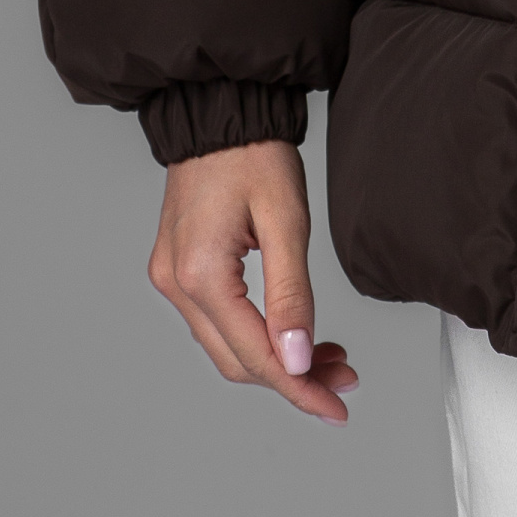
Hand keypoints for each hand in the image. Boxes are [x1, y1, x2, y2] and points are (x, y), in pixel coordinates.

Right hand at [148, 140, 356, 422]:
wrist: (222, 110)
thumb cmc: (254, 152)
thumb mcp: (286, 219)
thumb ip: (292, 294)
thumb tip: (299, 360)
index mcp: (200, 275)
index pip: (255, 356)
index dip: (300, 388)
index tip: (337, 406)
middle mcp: (176, 285)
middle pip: (237, 362)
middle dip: (294, 377)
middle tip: (344, 377)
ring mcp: (172, 279)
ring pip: (226, 346)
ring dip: (277, 359)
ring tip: (329, 357)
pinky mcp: (179, 269)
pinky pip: (218, 322)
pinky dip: (257, 335)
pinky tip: (292, 333)